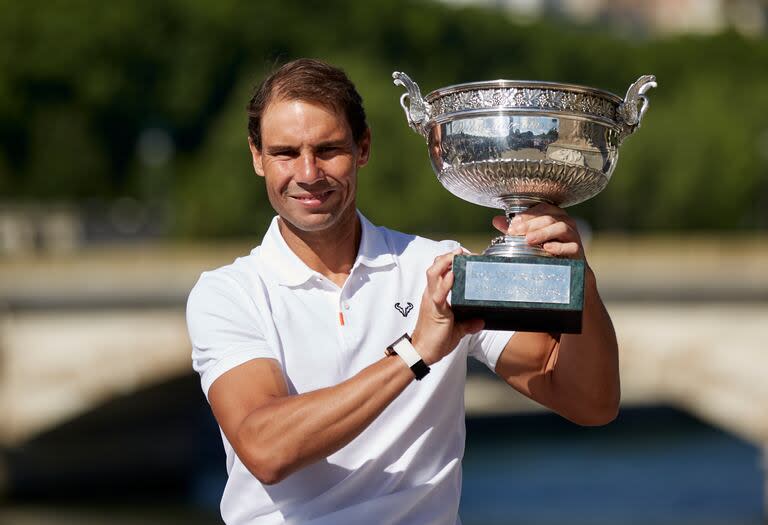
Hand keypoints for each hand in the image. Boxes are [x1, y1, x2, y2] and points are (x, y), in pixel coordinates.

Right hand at [411, 248, 483, 364]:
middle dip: (448, 256)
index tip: (462, 255)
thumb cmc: (435, 340)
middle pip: (435, 267)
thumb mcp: (456, 330)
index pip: (439, 272)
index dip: (448, 261)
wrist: (422, 353)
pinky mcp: (435, 310)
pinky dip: (446, 283)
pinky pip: (439, 293)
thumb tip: (481, 320)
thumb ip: (468, 324)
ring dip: (445, 262)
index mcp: (434, 296)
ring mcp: (431, 301)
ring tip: (457, 255)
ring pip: (434, 274)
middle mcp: (431, 295)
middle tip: (462, 251)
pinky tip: (453, 274)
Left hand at [492, 203, 584, 259]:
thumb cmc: (547, 251)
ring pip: (561, 228)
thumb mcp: (530, 238)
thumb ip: (515, 230)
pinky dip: (558, 247)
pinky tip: (547, 248)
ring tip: (528, 240)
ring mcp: (574, 236)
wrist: (567, 271)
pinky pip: (572, 246)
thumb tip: (496, 220)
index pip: (542, 208)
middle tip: (514, 232)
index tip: (512, 225)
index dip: (527, 214)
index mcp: (555, 216)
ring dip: (543, 233)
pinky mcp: (578, 251)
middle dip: (530, 224)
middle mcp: (566, 223)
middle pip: (549, 217)